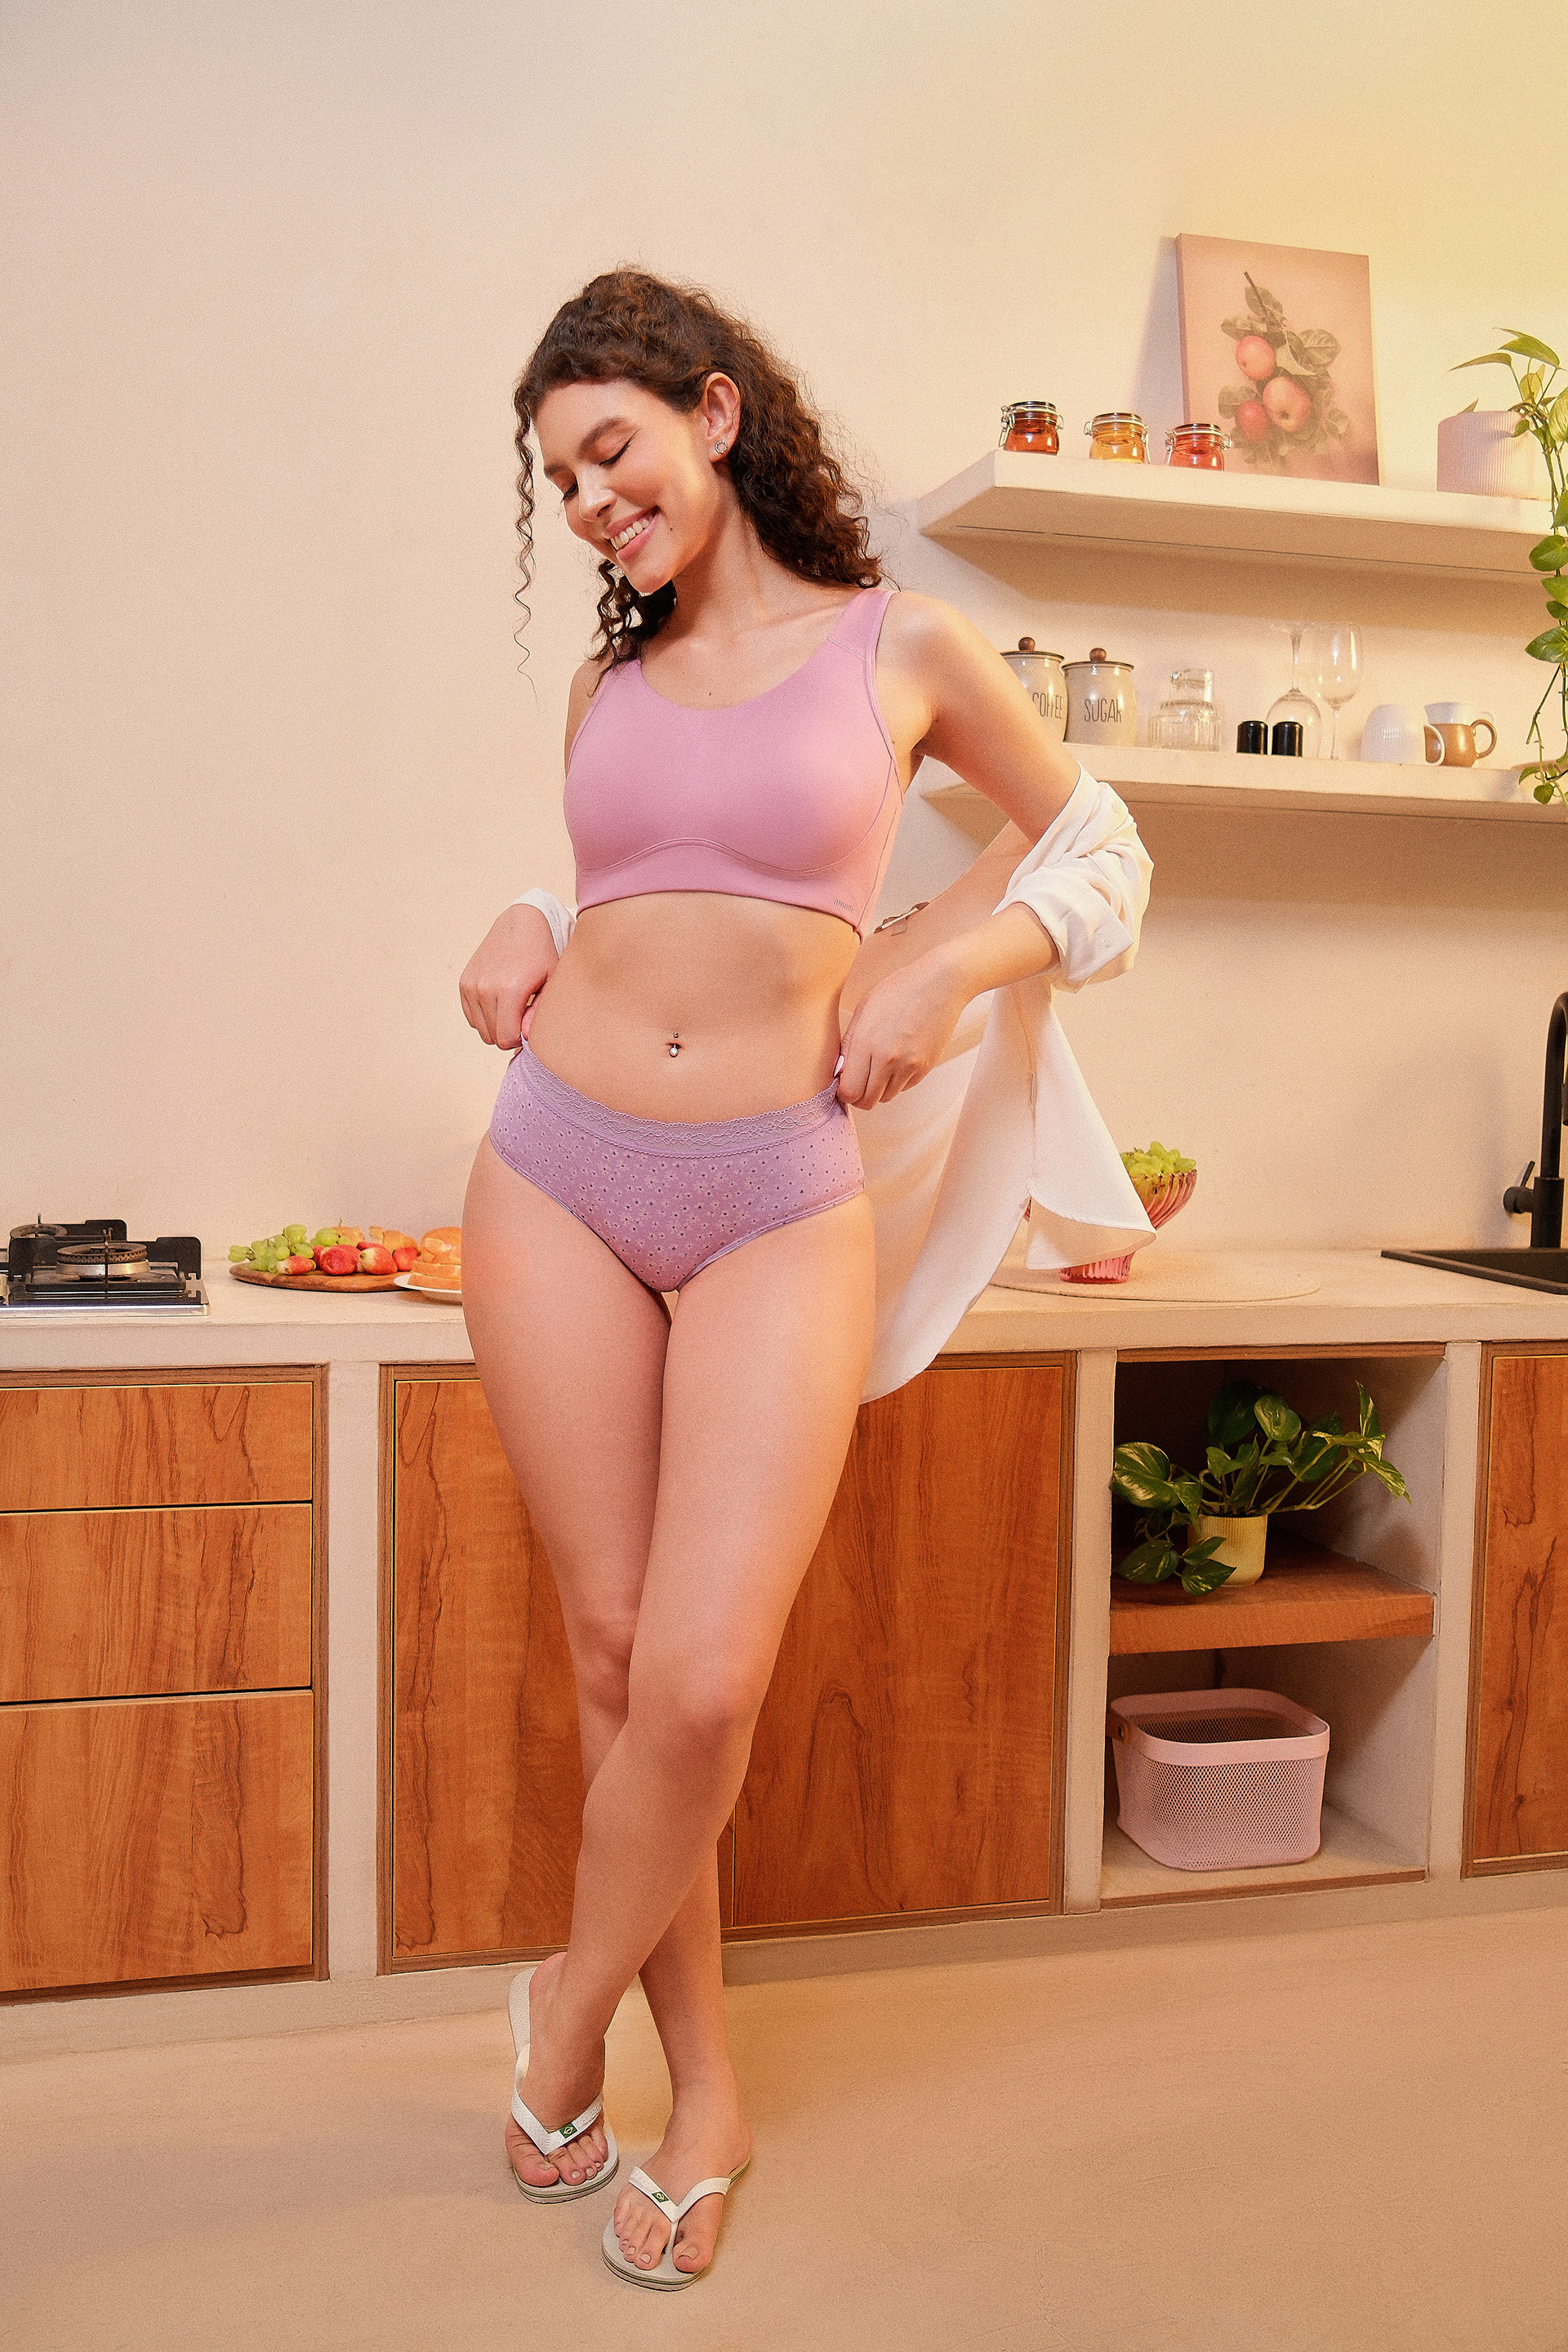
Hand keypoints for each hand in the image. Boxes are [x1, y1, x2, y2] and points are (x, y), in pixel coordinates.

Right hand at [459, 904, 558, 1048]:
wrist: (521, 922)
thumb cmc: (543, 953)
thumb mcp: (552, 982)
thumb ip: (539, 1014)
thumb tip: (525, 1037)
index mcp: (509, 989)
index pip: (506, 1039)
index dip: (520, 1039)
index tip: (530, 1025)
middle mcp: (485, 988)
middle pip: (493, 1037)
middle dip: (509, 1033)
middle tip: (524, 1015)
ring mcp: (471, 985)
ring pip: (481, 1029)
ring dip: (497, 1025)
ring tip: (513, 1007)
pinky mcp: (464, 982)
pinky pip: (472, 1016)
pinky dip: (485, 1015)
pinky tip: (500, 1001)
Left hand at [836, 947, 967, 1107]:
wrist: (940, 984)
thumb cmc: (899, 990)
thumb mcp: (864, 1009)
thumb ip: (849, 1044)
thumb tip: (840, 1072)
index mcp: (866, 1042)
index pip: (848, 1092)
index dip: (844, 1092)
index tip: (845, 1083)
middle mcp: (887, 1058)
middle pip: (867, 1101)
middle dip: (860, 1095)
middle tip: (859, 1081)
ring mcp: (909, 1065)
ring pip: (886, 1097)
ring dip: (879, 1088)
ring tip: (879, 1067)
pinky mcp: (925, 1067)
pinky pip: (904, 1087)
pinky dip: (897, 1080)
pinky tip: (898, 1059)